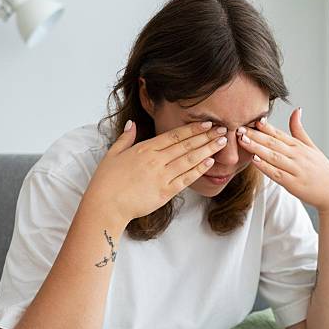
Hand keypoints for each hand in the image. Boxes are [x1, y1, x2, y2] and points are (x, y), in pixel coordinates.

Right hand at [85, 120, 226, 221]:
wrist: (105, 205)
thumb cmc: (106, 181)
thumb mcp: (112, 154)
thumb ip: (125, 138)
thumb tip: (132, 124)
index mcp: (144, 148)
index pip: (174, 135)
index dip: (192, 129)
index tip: (207, 123)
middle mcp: (156, 160)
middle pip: (186, 145)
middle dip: (206, 136)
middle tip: (223, 129)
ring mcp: (162, 176)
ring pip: (189, 159)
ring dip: (207, 149)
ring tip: (222, 142)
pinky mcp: (165, 192)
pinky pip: (186, 179)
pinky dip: (199, 170)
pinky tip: (210, 162)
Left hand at [236, 108, 328, 212]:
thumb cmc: (321, 169)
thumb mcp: (311, 146)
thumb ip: (299, 130)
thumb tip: (296, 110)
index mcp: (299, 146)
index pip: (279, 133)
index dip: (264, 126)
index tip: (251, 118)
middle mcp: (297, 155)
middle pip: (273, 143)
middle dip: (255, 135)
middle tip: (239, 127)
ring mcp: (295, 169)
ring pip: (273, 156)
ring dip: (256, 147)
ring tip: (242, 140)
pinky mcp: (293, 184)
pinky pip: (276, 173)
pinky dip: (265, 166)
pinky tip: (254, 160)